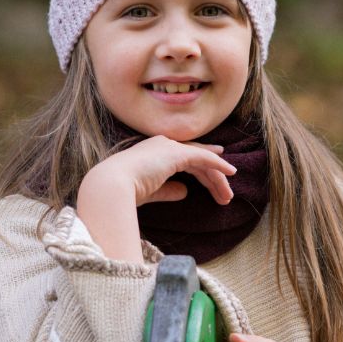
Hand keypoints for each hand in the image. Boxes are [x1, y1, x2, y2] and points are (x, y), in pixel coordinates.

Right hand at [85, 135, 237, 206]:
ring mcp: (169, 147)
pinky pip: (204, 157)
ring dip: (217, 179)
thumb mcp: (150, 191)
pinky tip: (231, 174)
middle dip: (212, 178)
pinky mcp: (176, 153)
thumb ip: (167, 190)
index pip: (184, 156)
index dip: (202, 162)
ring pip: (202, 160)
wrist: (111, 185)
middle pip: (196, 159)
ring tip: (228, 196)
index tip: (217, 168)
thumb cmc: (123, 191)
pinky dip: (218, 165)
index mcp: (153, 152)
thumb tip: (185, 192)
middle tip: (225, 195)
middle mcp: (163, 145)